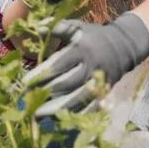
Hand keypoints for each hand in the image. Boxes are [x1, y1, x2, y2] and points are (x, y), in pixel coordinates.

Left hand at [22, 12, 148, 117]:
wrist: (123, 46)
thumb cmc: (93, 36)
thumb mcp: (77, 27)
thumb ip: (58, 27)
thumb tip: (37, 27)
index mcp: (82, 49)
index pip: (60, 63)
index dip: (42, 73)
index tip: (25, 82)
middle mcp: (91, 66)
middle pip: (67, 84)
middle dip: (46, 93)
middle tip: (27, 100)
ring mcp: (98, 82)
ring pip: (77, 99)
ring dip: (56, 109)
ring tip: (38, 115)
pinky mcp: (104, 93)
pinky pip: (89, 108)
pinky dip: (74, 115)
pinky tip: (58, 120)